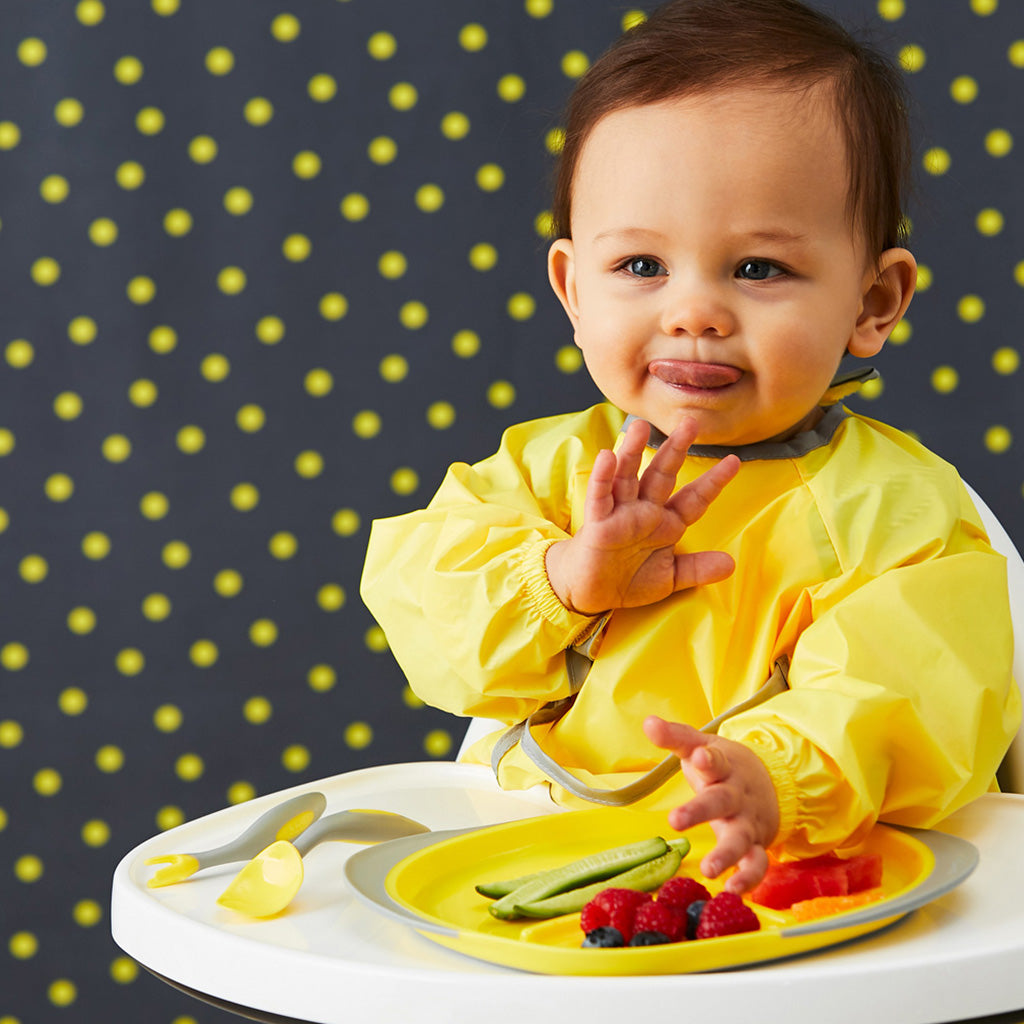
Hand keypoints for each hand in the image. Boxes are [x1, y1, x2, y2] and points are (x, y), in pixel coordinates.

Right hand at [544, 417, 738, 614]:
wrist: (591, 593)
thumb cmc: (628, 580)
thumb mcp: (669, 577)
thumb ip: (697, 569)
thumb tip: (731, 565)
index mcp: (666, 523)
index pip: (694, 498)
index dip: (713, 481)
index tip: (734, 462)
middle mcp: (644, 511)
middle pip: (662, 474)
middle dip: (676, 449)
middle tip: (691, 423)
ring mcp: (620, 513)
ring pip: (629, 476)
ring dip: (634, 451)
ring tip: (641, 427)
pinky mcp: (597, 522)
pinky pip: (600, 496)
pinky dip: (603, 477)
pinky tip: (608, 456)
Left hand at [643, 716, 778, 892]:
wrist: (771, 783)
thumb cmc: (724, 766)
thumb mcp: (701, 745)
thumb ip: (675, 737)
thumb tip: (648, 722)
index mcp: (723, 767)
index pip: (715, 760)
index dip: (707, 758)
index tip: (698, 756)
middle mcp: (736, 795)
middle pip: (721, 801)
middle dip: (699, 810)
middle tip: (676, 820)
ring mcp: (747, 822)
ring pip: (740, 839)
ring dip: (726, 855)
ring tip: (709, 869)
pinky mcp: (754, 845)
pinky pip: (756, 864)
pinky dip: (748, 879)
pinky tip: (732, 892)